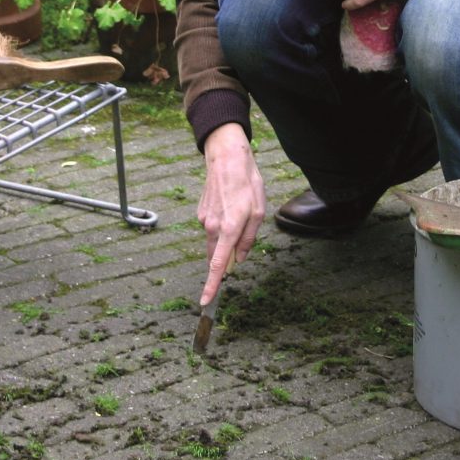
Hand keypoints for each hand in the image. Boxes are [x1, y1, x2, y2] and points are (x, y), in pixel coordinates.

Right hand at [199, 123, 265, 305]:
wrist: (225, 158)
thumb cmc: (247, 183)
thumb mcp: (259, 212)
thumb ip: (249, 238)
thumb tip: (241, 258)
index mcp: (230, 229)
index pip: (218, 264)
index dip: (212, 285)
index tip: (205, 301)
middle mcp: (213, 227)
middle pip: (218, 254)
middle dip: (228, 255)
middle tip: (244, 233)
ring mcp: (204, 220)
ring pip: (216, 241)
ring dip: (227, 237)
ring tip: (240, 210)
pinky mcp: (201, 213)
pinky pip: (213, 228)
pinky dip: (222, 225)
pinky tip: (230, 205)